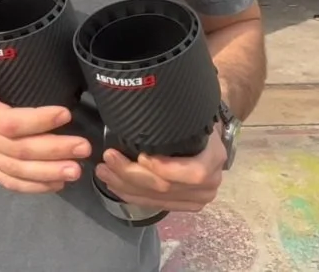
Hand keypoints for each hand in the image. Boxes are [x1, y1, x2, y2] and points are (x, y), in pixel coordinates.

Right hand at [0, 19, 93, 193]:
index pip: (7, 121)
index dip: (37, 121)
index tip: (65, 113)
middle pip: (18, 150)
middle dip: (53, 150)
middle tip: (84, 147)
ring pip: (16, 170)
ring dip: (48, 173)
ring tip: (77, 170)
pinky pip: (9, 181)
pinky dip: (33, 186)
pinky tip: (58, 183)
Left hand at [94, 124, 226, 212]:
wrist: (205, 138)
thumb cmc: (194, 121)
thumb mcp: (189, 115)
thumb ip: (174, 121)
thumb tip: (143, 112)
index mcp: (214, 158)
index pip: (194, 173)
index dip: (165, 168)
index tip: (140, 156)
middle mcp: (209, 184)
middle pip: (167, 188)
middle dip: (132, 175)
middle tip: (109, 159)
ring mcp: (197, 199)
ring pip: (156, 198)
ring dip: (126, 186)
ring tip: (104, 171)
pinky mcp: (183, 205)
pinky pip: (155, 205)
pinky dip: (132, 195)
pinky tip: (114, 185)